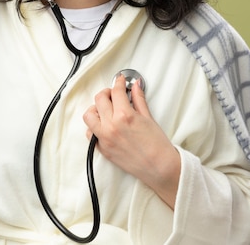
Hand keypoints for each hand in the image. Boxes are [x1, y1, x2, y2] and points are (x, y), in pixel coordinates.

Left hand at [83, 75, 180, 208]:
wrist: (160, 168)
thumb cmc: (157, 145)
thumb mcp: (149, 117)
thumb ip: (139, 99)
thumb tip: (135, 86)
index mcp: (124, 115)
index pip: (116, 91)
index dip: (118, 82)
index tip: (120, 81)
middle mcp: (111, 126)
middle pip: (99, 99)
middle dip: (107, 93)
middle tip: (114, 93)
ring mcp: (104, 138)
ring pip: (89, 115)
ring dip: (96, 108)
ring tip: (106, 109)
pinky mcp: (102, 149)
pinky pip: (90, 133)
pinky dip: (94, 126)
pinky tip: (104, 124)